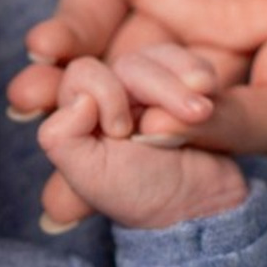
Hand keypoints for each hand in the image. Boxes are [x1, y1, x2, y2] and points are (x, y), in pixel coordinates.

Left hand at [8, 0, 266, 154]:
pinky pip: (79, 24)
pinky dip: (55, 50)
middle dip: (129, 156)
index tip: (170, 135)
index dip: (223, 137)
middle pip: (182, 112)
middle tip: (68, 199)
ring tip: (38, 137)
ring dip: (80, 114)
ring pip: (121, 78)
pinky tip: (33, 61)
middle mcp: (231, 12)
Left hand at [37, 44, 248, 231]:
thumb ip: (60, 136)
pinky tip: (206, 92)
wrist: (200, 207)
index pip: (83, 72)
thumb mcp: (87, 175)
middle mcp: (112, 93)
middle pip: (129, 63)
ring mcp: (150, 88)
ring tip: (200, 112)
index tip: (121, 132)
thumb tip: (80, 99)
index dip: (105, 94)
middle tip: (170, 123)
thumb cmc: (140, 194)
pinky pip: (189, 62)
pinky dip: (198, 73)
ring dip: (179, 86)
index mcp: (81, 111)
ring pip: (160, 58)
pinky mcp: (186, 88)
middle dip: (154, 88)